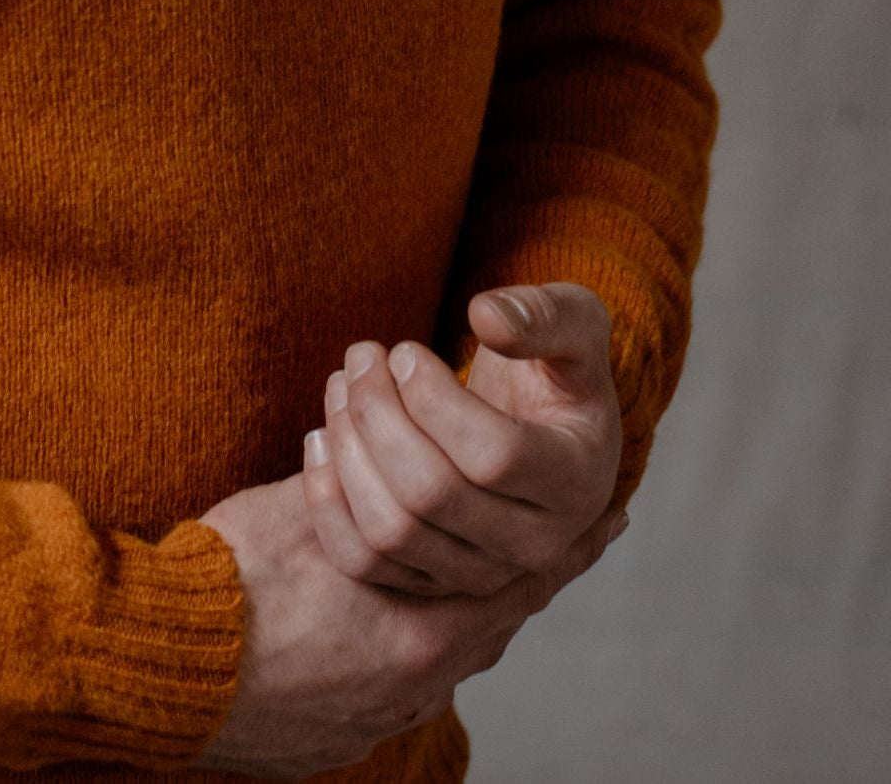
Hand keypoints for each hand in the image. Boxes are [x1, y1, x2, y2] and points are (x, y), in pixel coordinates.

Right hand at [186, 464, 623, 779]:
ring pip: (444, 658)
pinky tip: (397, 628)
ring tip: (480, 579)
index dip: (568, 547)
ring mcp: (373, 720)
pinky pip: (394, 690)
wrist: (158, 666)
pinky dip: (408, 649)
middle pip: (491, 625)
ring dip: (462, 612)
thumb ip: (363, 493)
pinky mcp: (331, 742)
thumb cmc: (228, 582)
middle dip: (520, 578)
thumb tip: (379, 463)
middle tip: (567, 542)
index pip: (522, 580)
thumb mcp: (305, 510)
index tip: (613, 516)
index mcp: (422, 632)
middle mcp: (414, 687)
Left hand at [301, 283, 624, 596]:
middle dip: (376, 413)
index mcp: (576, 481)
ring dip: (347, 450)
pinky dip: (327, 502)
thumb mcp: (575, 322)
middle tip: (361, 357)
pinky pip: (362, 562)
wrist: (542, 425)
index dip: (432, 397)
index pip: (493, 456)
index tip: (405, 350)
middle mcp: (536, 544)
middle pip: (430, 494)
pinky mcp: (431, 584)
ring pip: (390, 532)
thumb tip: (485, 317)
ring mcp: (482, 573)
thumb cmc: (553, 367)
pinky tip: (320, 438)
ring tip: (340, 386)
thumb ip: (543, 314)